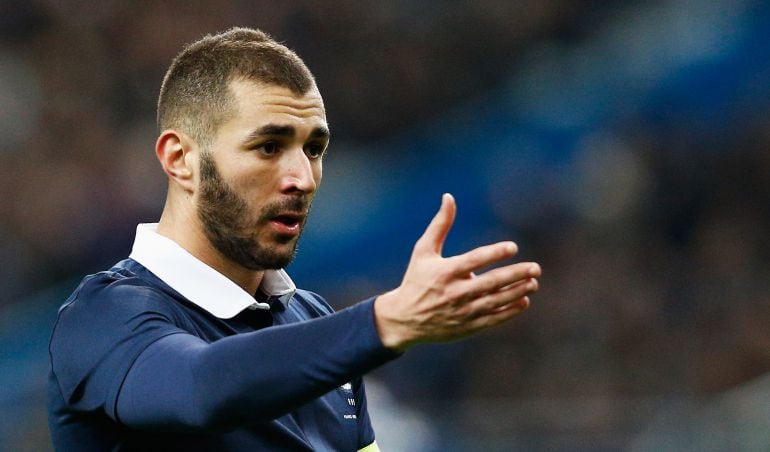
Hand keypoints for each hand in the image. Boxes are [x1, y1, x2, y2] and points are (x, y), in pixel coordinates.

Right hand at [374, 193, 540, 351]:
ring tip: (533, 283)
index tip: (513, 247)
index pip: (474, 261)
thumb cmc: (416, 280)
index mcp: (445, 272)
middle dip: (515, 275)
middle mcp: (455, 293)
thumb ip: (440, 225)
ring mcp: (462, 312)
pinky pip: (493, 319)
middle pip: (490, 283)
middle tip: (535, 268)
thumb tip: (449, 197)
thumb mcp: (423, 251)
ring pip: (495, 301)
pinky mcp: (467, 327)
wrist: (404, 320)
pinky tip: (524, 301)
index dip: (494, 253)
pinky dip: (509, 311)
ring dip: (517, 292)